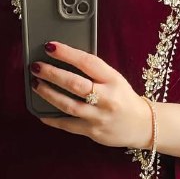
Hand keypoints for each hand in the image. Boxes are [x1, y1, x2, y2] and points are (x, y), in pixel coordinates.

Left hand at [30, 40, 153, 148]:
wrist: (143, 126)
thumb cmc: (124, 98)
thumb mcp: (115, 80)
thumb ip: (94, 72)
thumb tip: (64, 61)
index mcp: (113, 80)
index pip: (87, 62)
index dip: (67, 53)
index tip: (50, 46)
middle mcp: (107, 98)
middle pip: (75, 84)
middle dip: (52, 74)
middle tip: (36, 67)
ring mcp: (100, 117)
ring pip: (69, 105)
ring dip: (48, 94)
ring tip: (36, 85)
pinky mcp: (94, 132)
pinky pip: (68, 125)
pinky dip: (53, 119)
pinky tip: (41, 113)